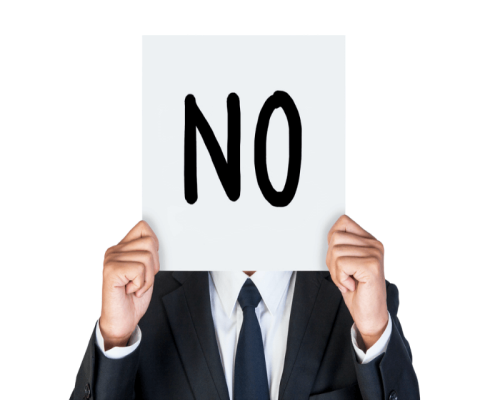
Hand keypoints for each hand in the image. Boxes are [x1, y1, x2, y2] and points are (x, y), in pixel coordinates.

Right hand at [99, 220, 159, 349]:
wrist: (122, 321)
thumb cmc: (133, 298)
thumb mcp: (146, 271)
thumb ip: (147, 253)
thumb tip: (154, 241)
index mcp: (121, 248)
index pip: (143, 228)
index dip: (154, 246)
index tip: (148, 265)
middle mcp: (114, 251)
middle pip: (150, 243)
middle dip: (153, 267)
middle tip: (140, 280)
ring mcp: (111, 259)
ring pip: (147, 257)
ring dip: (147, 278)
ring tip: (135, 286)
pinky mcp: (111, 270)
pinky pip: (140, 269)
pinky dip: (141, 283)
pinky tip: (130, 290)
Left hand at [326, 215, 387, 349]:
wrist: (370, 315)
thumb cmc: (357, 291)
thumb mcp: (346, 263)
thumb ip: (341, 246)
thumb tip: (331, 235)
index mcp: (369, 241)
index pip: (343, 222)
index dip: (333, 239)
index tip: (339, 259)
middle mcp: (374, 245)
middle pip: (335, 238)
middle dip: (332, 260)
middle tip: (344, 275)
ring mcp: (374, 254)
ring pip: (336, 251)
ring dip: (336, 271)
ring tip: (348, 281)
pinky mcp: (371, 265)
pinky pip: (341, 264)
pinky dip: (340, 278)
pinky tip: (352, 285)